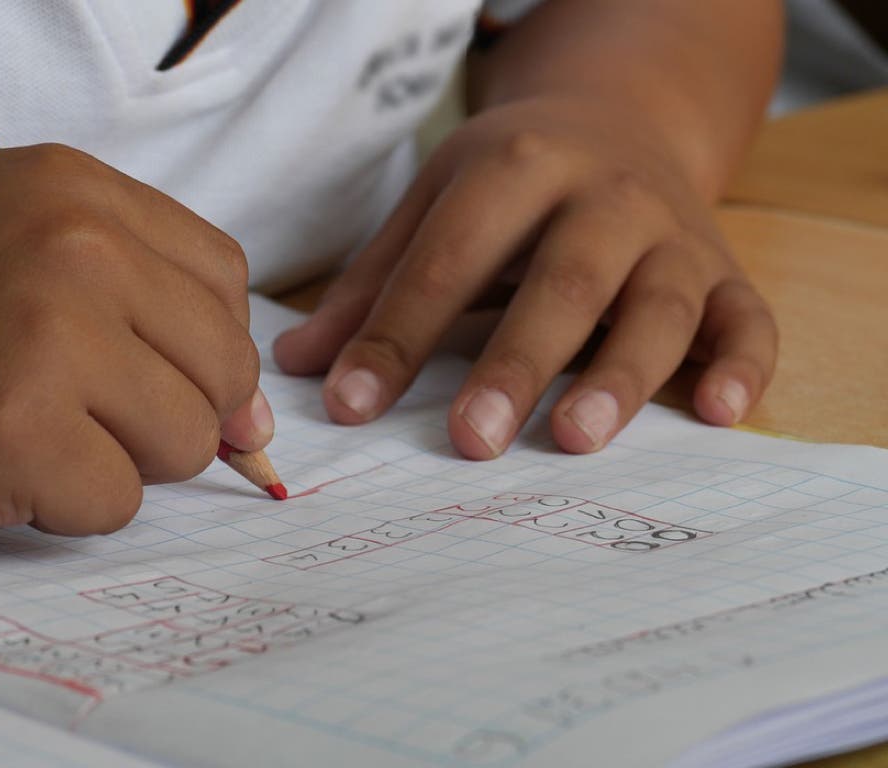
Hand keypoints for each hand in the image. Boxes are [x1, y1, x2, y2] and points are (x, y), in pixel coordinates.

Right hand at [0, 144, 268, 548]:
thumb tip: (256, 421)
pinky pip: (118, 501)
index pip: (223, 279)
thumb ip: (149, 316)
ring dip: (120, 459)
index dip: (205, 344)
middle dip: (172, 412)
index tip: (165, 374)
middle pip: (224, 365)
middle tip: (83, 412)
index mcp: (72, 189)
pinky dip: (66, 506)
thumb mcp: (22, 262)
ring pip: (186, 439)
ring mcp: (46, 335)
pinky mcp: (16, 431)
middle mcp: (70, 245)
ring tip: (32, 431)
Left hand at [274, 95, 776, 458]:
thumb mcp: (437, 204)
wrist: (621, 120)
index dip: (398, 334)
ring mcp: (674, 234)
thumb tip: (299, 367)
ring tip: (574, 439)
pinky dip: (743, 365)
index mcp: (517, 168)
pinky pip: (748, 319)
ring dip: (621, 374)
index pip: (449, 259)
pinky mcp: (725, 271)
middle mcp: (604, 195)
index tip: (351, 407)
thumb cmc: (513, 181)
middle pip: (563, 281)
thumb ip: (373, 285)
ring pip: (659, 305)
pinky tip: (719, 414)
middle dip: (516, 361)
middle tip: (471, 440)